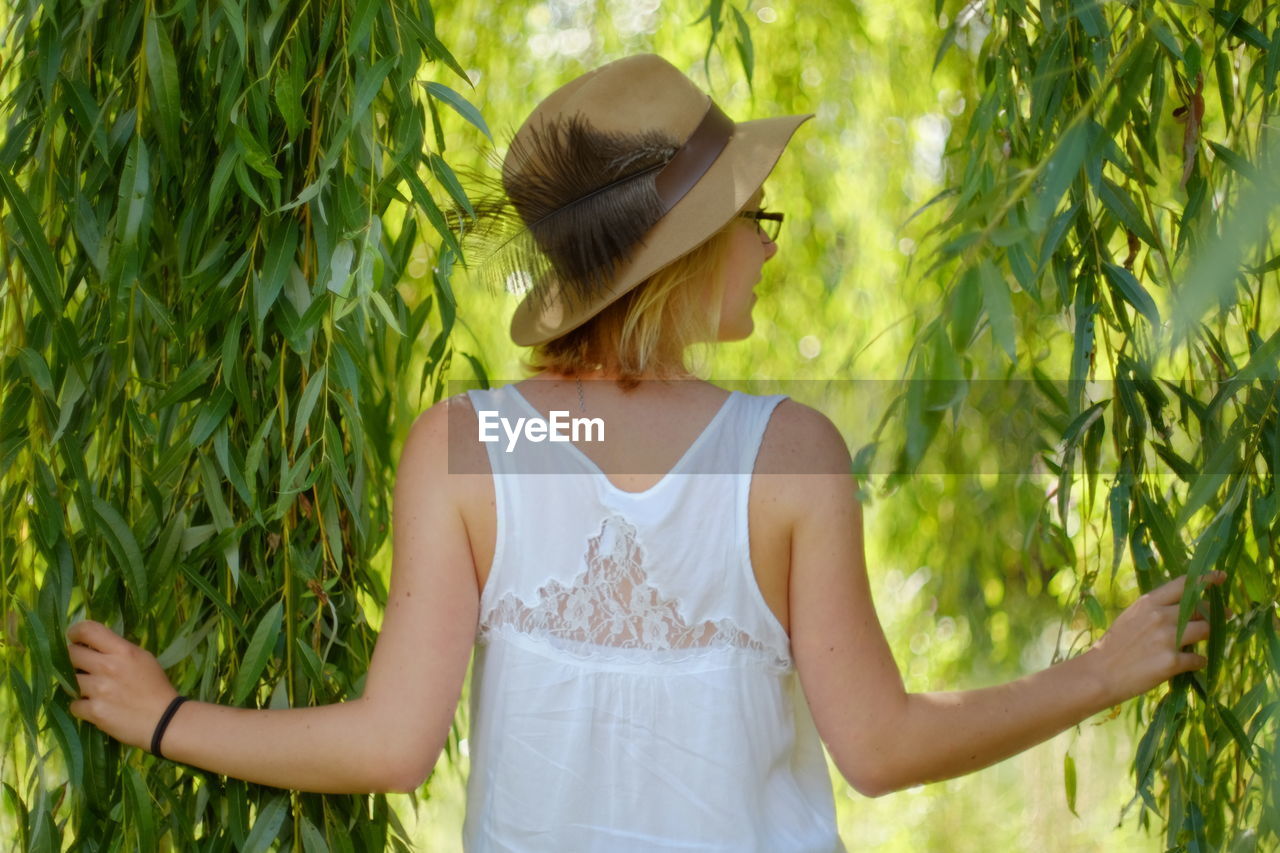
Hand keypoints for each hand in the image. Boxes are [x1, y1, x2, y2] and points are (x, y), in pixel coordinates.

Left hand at [65, 620, 179, 752]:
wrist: (164, 721)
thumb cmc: (156, 687)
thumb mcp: (144, 659)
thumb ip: (119, 651)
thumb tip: (95, 646)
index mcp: (123, 651)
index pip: (88, 630)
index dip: (76, 632)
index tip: (74, 638)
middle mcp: (108, 666)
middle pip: (71, 654)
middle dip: (73, 659)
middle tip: (81, 666)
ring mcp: (99, 690)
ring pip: (69, 680)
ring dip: (77, 684)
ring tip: (91, 690)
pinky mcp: (94, 711)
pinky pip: (74, 704)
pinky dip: (81, 706)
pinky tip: (94, 707)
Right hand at [1087, 571, 1228, 706]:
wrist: (1100, 673)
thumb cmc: (1113, 646)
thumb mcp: (1131, 618)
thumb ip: (1155, 611)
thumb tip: (1182, 611)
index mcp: (1148, 603)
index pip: (1184, 585)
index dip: (1205, 580)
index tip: (1221, 577)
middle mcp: (1160, 616)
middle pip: (1201, 608)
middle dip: (1216, 612)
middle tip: (1224, 616)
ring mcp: (1168, 639)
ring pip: (1205, 631)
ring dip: (1208, 636)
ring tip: (1204, 642)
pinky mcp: (1172, 662)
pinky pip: (1198, 659)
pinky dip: (1198, 661)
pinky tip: (1190, 664)